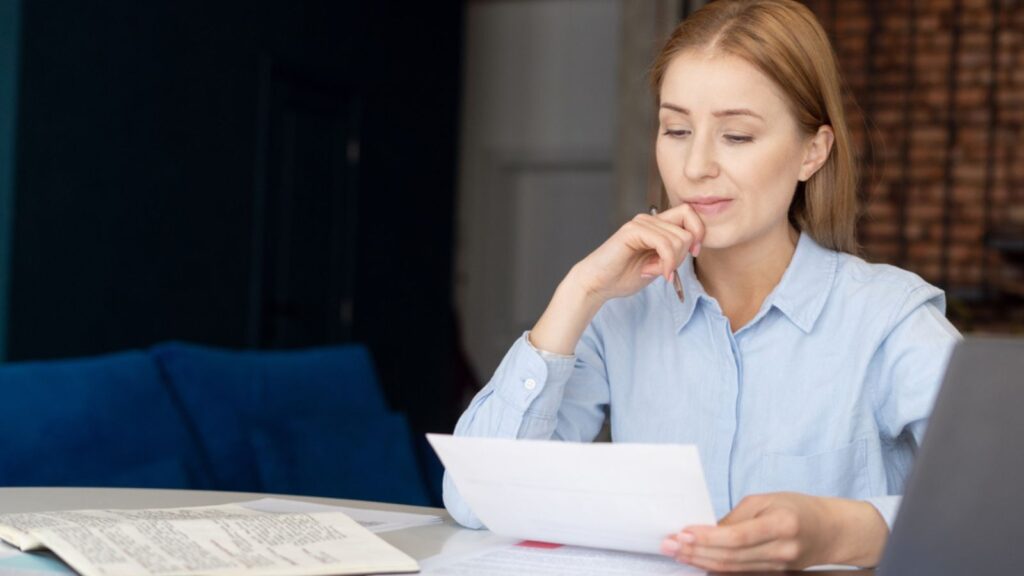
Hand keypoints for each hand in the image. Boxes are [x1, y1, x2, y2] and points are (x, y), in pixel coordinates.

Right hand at [528, 203, 703, 354]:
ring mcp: (640, 223)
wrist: (598, 284)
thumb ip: (674, 253)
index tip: (693, 253)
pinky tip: (656, 274)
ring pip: (679, 238)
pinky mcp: (632, 231)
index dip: (699, 232)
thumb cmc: (624, 276)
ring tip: (654, 272)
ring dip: (672, 261)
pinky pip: (664, 244)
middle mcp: (649, 219)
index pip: (689, 213)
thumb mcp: (658, 264)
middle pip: (688, 226)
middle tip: (668, 269)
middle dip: (685, 253)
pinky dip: (666, 262)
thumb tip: (693, 245)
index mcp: (656, 225)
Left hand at [660, 493, 887, 571]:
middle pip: (731, 557)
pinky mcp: (775, 575)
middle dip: (695, 552)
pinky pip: (740, 574)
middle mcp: (782, 550)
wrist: (832, 531)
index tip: (682, 532)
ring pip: (733, 570)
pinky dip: (716, 569)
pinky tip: (697, 562)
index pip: (737, 536)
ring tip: (677, 553)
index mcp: (781, 524)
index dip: (707, 537)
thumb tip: (704, 531)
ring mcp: (780, 567)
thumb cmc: (797, 508)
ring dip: (701, 562)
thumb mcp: (765, 501)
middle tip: (669, 544)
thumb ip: (736, 518)